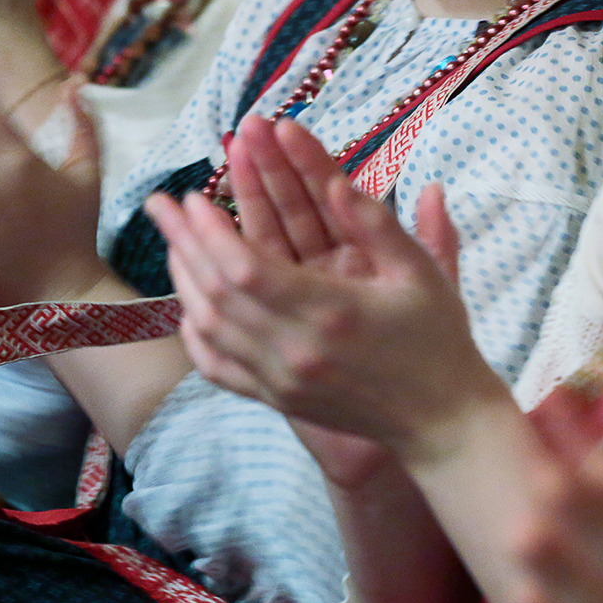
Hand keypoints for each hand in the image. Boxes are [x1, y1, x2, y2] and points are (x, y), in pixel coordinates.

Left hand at [151, 116, 501, 462]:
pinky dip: (195, 333)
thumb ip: (376, 223)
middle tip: (161, 204)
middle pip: (215, 292)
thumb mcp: (422, 272)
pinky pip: (217, 367)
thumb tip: (335, 180)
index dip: (211, 231)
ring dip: (182, 279)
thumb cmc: (438, 338)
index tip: (194, 197)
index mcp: (331, 313)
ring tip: (171, 241)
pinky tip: (189, 302)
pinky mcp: (277, 400)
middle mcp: (296, 350)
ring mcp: (281, 380)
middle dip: (183, 242)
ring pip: (208, 327)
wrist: (442, 421)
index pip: (246, 269)